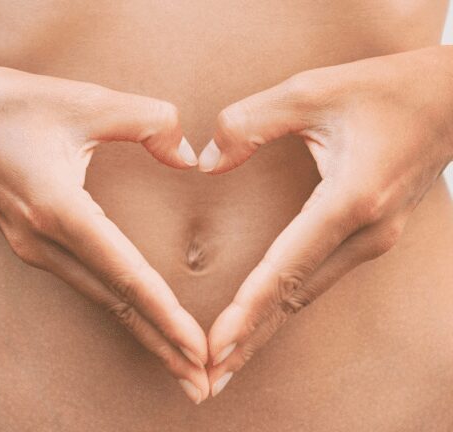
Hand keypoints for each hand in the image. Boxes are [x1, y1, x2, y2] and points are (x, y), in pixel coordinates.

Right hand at [0, 60, 209, 402]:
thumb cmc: (9, 104)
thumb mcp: (84, 99)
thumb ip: (147, 121)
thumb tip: (189, 156)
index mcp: (59, 209)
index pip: (125, 276)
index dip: (165, 316)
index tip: (199, 351)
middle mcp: (44, 241)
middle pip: (115, 304)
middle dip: (162, 346)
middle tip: (204, 385)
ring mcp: (33, 248)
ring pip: (100, 300)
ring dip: (143, 333)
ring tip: (182, 365)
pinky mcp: (31, 244)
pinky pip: (85, 283)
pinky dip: (119, 307)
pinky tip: (141, 319)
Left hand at [197, 47, 452, 395]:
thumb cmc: (385, 89)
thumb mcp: (312, 89)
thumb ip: (250, 121)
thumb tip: (204, 160)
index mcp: (351, 199)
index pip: (286, 267)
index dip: (247, 310)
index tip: (215, 346)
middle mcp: (366, 232)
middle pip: (295, 297)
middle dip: (251, 339)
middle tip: (208, 377)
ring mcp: (374, 239)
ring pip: (307, 294)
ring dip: (266, 327)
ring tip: (227, 360)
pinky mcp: (372, 236)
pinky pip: (319, 278)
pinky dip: (285, 303)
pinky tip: (263, 319)